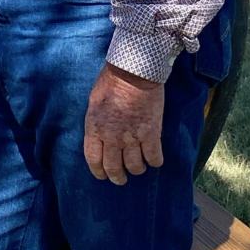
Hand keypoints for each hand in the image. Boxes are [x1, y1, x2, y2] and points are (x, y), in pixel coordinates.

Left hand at [84, 63, 163, 185]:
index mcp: (95, 128)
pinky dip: (155, 161)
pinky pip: (154, 157)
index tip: (103, 175)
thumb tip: (100, 134)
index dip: (99, 172)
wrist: (134, 72)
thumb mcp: (95, 102)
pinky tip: (155, 159)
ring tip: (139, 167)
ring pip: (135, 167)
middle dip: (118, 177)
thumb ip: (97, 122)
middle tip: (122, 178)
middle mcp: (111, 137)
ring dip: (137, 169)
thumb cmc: (112, 81)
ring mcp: (132, 137)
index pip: (93, 160)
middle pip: (114, 168)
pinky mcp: (151, 134)